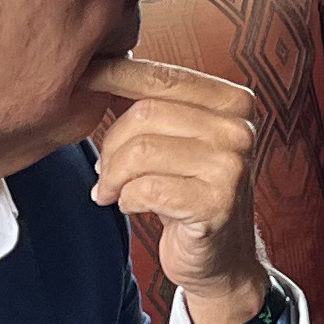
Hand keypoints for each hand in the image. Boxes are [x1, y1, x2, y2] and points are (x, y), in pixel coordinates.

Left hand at [83, 56, 270, 323]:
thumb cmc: (190, 193)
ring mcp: (232, 167)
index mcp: (233, 103)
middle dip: (112, 144)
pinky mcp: (216, 204)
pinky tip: (131, 205)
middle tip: (105, 170)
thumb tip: (97, 64)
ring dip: (113, 175)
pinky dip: (127, 198)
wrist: (222, 259)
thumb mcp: (178, 140)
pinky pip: (146, 189)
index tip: (84, 76)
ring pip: (141, 152)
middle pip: (145, 114)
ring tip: (111, 189)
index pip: (163, 77)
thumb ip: (154, 103)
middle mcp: (239, 130)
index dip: (116, 74)